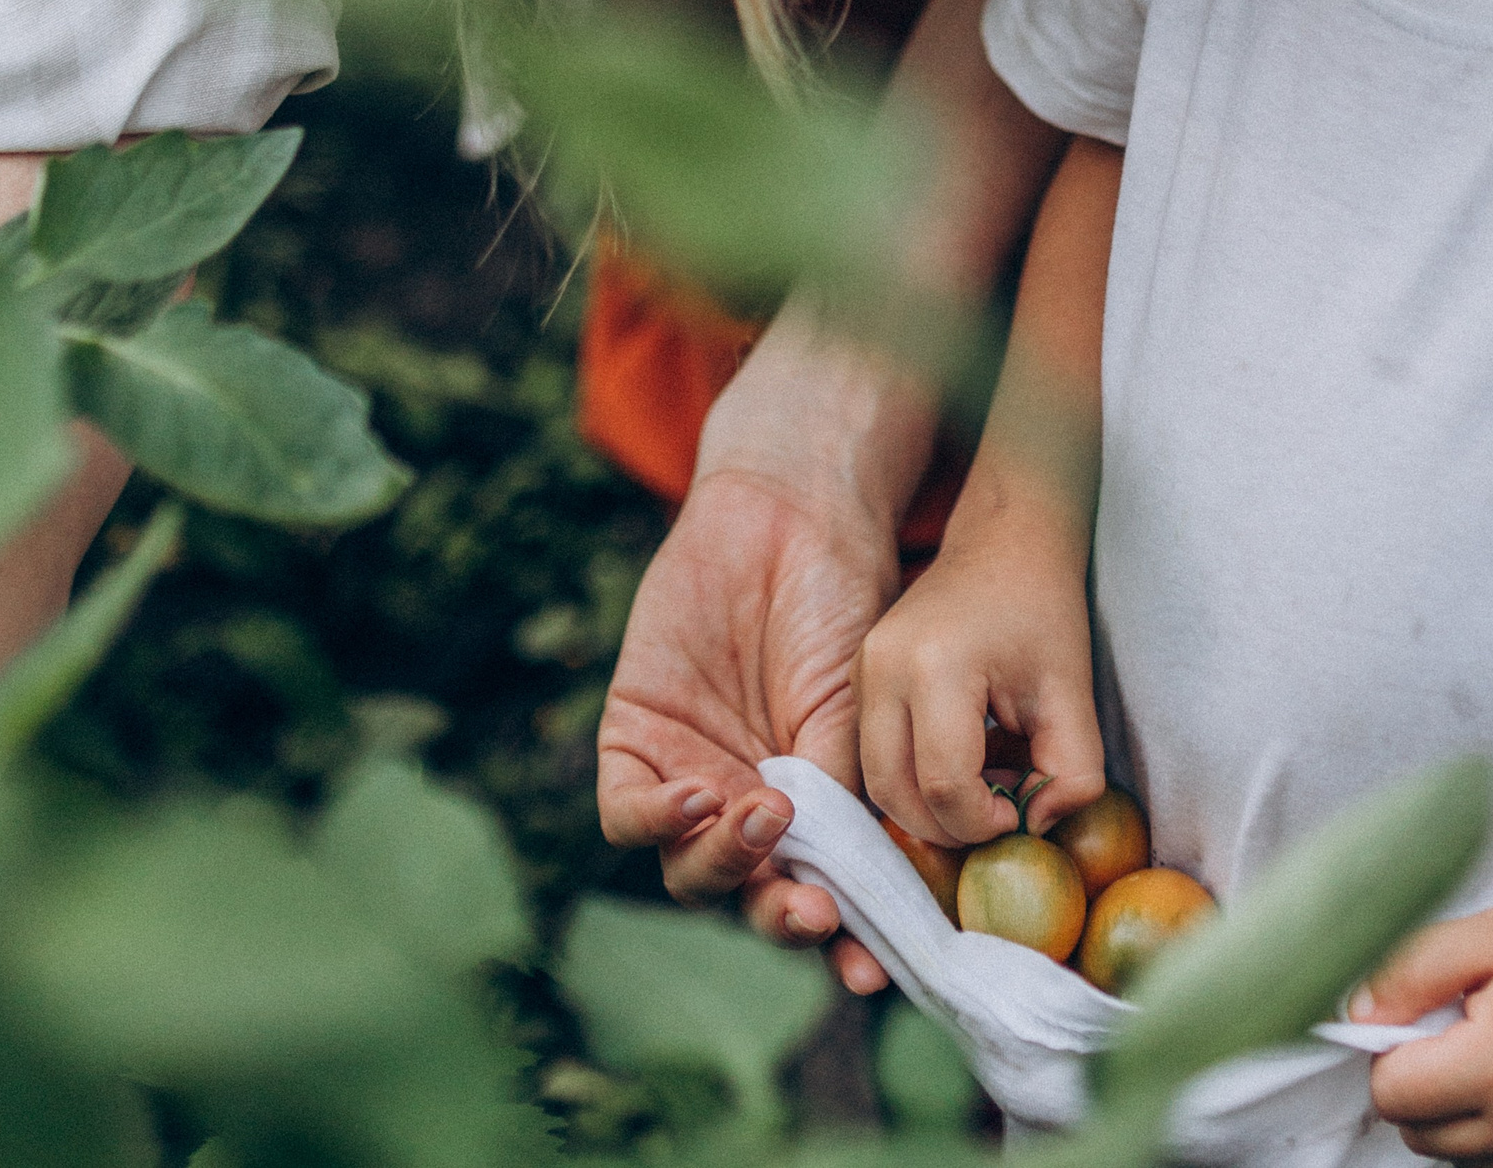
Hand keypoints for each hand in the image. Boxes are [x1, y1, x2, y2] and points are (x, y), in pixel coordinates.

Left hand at [597, 465, 898, 992]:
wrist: (790, 521)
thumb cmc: (843, 609)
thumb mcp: (860, 713)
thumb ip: (849, 799)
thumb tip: (863, 890)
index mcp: (811, 814)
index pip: (817, 897)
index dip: (840, 944)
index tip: (866, 972)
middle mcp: (747, 809)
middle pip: (748, 899)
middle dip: (779, 914)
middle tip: (812, 906)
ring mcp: (688, 779)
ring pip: (685, 871)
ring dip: (725, 863)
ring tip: (763, 817)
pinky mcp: (632, 741)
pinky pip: (626, 814)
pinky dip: (660, 820)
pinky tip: (701, 793)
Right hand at [855, 533, 1106, 848]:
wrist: (1007, 545)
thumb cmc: (1044, 614)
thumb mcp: (1075, 695)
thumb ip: (1073, 774)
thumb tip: (1035, 827)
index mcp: (935, 667)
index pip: (946, 786)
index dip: (986, 821)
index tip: (1021, 810)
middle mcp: (881, 670)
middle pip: (896, 794)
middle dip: (950, 826)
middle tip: (1000, 813)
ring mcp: (860, 672)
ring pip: (876, 784)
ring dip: (928, 808)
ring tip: (984, 786)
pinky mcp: (857, 678)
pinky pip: (874, 755)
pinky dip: (913, 779)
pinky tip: (962, 760)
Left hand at [1357, 887, 1492, 1166]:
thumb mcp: (1486, 936)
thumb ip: (1409, 973)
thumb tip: (1353, 1014)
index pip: (1390, 1095)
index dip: (1390, 1054)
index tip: (1423, 1023)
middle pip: (1421, 1137)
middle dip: (1423, 1090)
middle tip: (1462, 1036)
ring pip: (1466, 1162)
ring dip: (1464, 1121)